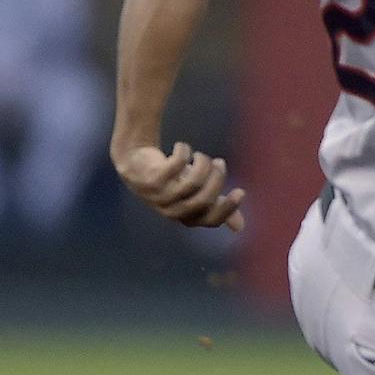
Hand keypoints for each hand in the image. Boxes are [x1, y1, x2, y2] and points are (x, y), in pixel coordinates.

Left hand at [112, 141, 245, 231]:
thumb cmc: (170, 179)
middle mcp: (170, 210)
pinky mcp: (150, 179)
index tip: (240, 191)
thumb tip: (239, 227)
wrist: (134, 163)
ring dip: (203, 164)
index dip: (227, 209)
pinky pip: (176, 165)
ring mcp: (159, 196)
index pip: (210, 220)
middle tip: (220, 162)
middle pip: (203, 200)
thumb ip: (215, 206)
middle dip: (217, 179)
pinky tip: (181, 147)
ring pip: (191, 183)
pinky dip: (183, 152)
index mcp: (184, 216)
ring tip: (201, 155)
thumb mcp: (195, 193)